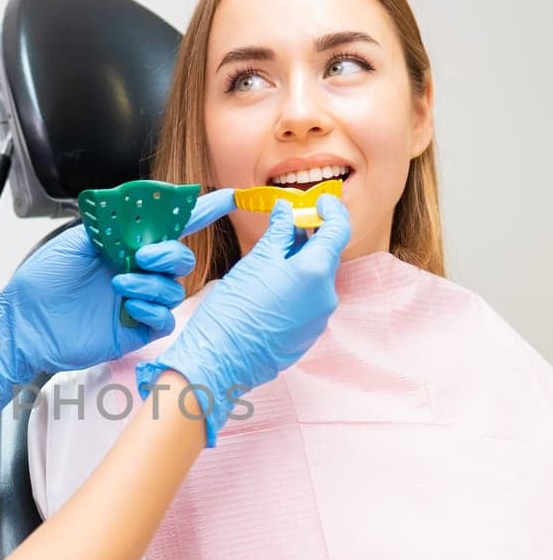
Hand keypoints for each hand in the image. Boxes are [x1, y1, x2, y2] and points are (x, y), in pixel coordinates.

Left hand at [0, 187, 237, 415]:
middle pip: (180, 259)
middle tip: (143, 255)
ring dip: (154, 283)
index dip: (200, 211)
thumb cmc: (40, 283)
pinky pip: (164, 319)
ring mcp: (138, 302)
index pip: (169, 227)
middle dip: (171, 254)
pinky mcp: (135, 330)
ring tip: (121, 284)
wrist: (24, 323)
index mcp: (124, 247)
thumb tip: (136, 211)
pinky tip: (131, 305)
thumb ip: (109, 227)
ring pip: (174, 289)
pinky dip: (155, 310)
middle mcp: (137, 272)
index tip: (227, 198)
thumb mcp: (73, 242)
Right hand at [135, 193, 351, 445]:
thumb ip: (278, 232)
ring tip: (269, 261)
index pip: (338, 229)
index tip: (319, 199)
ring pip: (316, 280)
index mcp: (316, 272)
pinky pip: (309, 303)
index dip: (331, 209)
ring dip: (300, 265)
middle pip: (325, 256)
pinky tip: (269, 290)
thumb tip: (287, 211)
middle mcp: (326, 296)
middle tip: (284, 225)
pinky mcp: (309, 335)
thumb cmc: (233, 309)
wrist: (221, 360)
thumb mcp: (255, 261)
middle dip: (308, 238)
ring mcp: (320, 319)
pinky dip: (296, 289)